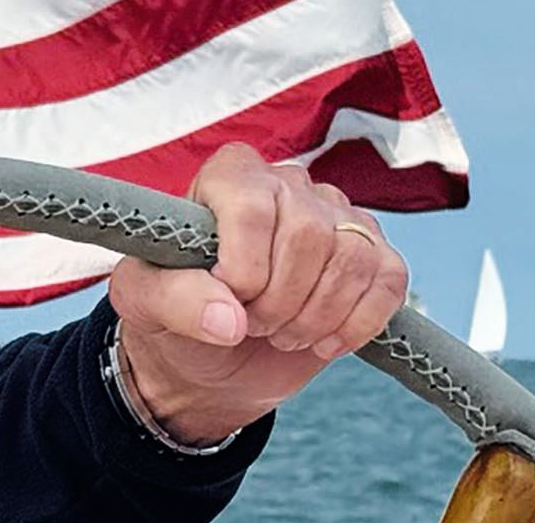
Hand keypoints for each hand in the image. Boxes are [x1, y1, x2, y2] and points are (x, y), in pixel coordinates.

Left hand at [106, 143, 408, 444]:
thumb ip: (173, 299)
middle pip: (309, 234)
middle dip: (281, 300)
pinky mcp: (370, 253)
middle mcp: (287, 182)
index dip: (243, 270)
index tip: (225, 300)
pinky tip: (323, 341)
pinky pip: (389, 277)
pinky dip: (359, 322)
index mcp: (230, 175)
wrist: (212, 359)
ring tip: (282, 333)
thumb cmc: (173, 311)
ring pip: (353, 256)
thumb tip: (229, 318)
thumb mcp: (145, 304)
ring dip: (317, 316)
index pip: (254, 208)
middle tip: (253, 324)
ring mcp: (335, 214)